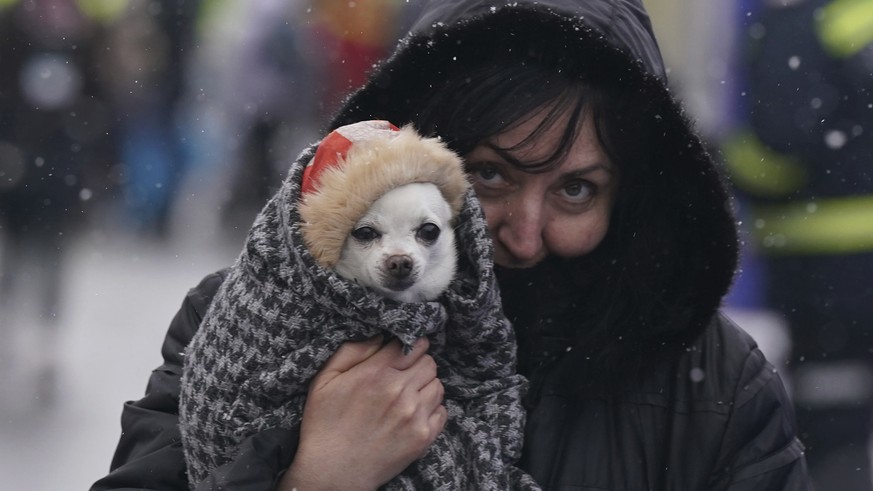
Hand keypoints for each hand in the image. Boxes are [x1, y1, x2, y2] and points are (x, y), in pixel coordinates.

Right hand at [278, 336, 446, 490]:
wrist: (333, 472)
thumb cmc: (325, 424)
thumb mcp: (325, 380)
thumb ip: (352, 351)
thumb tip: (379, 336)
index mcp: (376, 373)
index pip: (409, 345)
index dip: (406, 346)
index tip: (403, 352)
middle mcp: (399, 391)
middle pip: (428, 362)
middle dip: (419, 363)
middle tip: (406, 373)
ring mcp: (414, 415)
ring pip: (437, 384)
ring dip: (426, 385)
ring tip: (410, 394)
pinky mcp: (423, 437)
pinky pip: (442, 410)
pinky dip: (433, 409)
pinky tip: (415, 413)